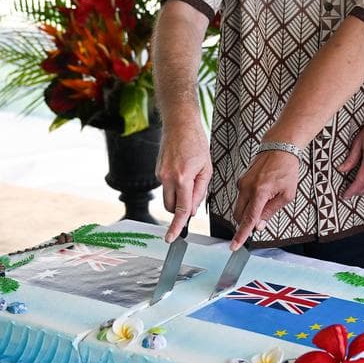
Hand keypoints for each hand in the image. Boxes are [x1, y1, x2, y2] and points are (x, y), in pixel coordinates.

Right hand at [159, 127, 211, 241]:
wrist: (179, 124)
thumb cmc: (196, 143)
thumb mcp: (206, 169)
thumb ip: (200, 191)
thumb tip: (193, 209)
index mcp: (182, 178)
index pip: (180, 209)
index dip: (177, 226)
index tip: (172, 238)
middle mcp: (167, 178)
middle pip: (171, 207)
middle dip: (180, 209)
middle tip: (193, 196)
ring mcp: (160, 175)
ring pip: (167, 198)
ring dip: (178, 197)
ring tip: (190, 178)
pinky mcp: (157, 171)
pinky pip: (166, 187)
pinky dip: (175, 186)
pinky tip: (183, 170)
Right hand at [231, 150, 299, 249]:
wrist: (279, 148)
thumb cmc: (287, 170)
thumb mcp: (287, 194)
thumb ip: (271, 211)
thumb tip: (259, 225)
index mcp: (260, 192)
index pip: (248, 219)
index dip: (241, 235)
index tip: (235, 246)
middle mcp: (247, 187)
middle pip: (239, 215)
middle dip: (246, 223)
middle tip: (259, 222)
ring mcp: (242, 183)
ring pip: (239, 207)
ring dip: (248, 212)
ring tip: (266, 200)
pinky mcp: (241, 180)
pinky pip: (242, 197)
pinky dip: (249, 202)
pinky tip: (261, 194)